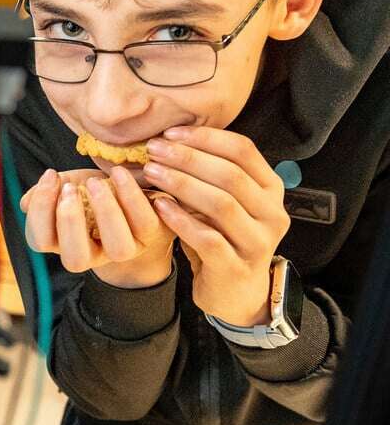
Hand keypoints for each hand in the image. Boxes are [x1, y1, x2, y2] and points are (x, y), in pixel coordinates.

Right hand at [21, 167, 174, 287]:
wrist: (133, 195)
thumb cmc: (92, 192)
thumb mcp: (65, 188)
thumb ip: (44, 194)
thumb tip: (25, 202)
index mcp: (63, 243)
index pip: (41, 241)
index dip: (41, 209)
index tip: (51, 175)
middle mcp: (93, 254)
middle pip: (76, 259)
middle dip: (70, 222)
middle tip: (69, 189)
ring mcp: (124, 248)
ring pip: (118, 248)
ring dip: (104, 212)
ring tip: (94, 182)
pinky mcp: (150, 234)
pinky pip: (143, 222)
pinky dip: (129, 195)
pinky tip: (117, 173)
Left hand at [143, 127, 288, 325]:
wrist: (235, 291)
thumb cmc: (222, 235)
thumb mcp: (222, 201)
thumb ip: (208, 174)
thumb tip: (168, 139)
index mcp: (270, 189)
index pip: (243, 151)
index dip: (205, 137)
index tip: (170, 133)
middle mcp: (272, 214)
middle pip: (231, 175)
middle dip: (187, 158)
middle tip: (154, 150)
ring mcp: (258, 242)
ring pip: (221, 204)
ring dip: (182, 184)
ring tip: (152, 172)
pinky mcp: (236, 267)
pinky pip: (209, 238)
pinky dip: (181, 220)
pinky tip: (159, 206)